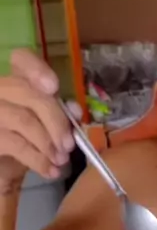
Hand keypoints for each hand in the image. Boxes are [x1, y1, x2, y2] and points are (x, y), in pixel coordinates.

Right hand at [0, 49, 76, 193]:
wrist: (3, 166)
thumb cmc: (24, 139)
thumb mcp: (44, 124)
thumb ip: (60, 113)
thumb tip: (75, 110)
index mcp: (14, 79)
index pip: (21, 59)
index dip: (37, 69)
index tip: (53, 88)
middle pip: (30, 95)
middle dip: (56, 121)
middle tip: (69, 145)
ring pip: (24, 121)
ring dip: (49, 144)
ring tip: (61, 160)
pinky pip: (17, 145)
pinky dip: (39, 160)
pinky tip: (51, 171)